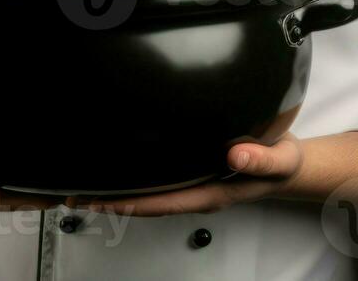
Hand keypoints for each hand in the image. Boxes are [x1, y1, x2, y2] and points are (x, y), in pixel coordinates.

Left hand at [66, 133, 304, 216]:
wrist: (287, 164)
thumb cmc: (282, 162)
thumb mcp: (281, 159)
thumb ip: (261, 158)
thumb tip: (236, 153)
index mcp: (210, 193)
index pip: (162, 202)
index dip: (128, 204)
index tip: (98, 201)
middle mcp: (194, 192)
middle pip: (144, 203)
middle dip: (109, 202)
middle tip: (70, 194)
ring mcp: (190, 185)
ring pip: (146, 194)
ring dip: (114, 193)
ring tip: (79, 186)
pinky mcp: (189, 172)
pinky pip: (154, 181)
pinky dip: (129, 180)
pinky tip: (112, 171)